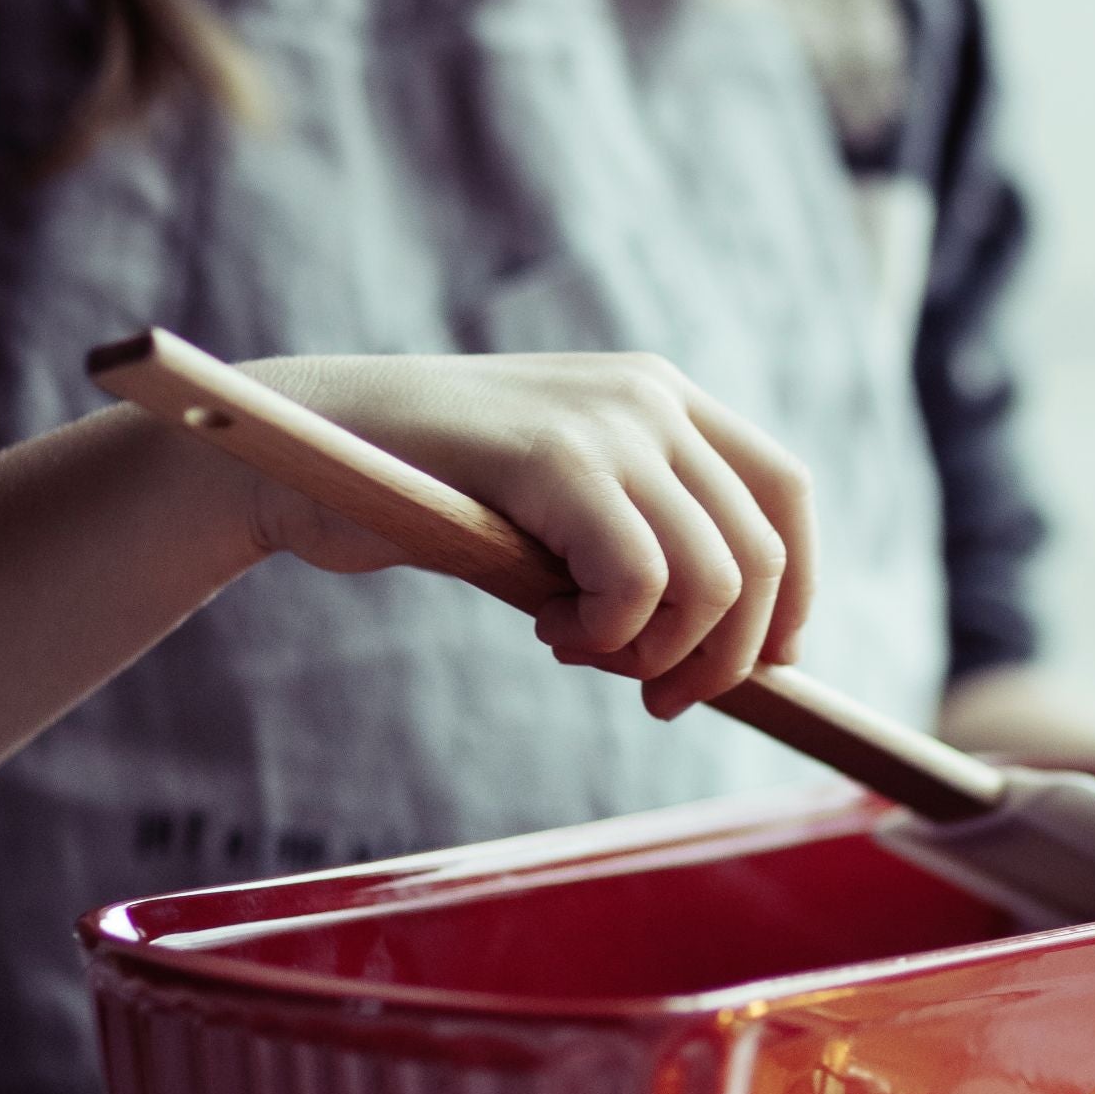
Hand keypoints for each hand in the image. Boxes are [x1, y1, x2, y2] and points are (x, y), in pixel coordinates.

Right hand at [241, 352, 815, 719]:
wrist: (301, 458)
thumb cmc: (436, 502)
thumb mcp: (569, 520)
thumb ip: (653, 556)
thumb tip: (749, 657)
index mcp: (665, 398)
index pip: (786, 497)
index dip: (792, 596)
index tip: (768, 668)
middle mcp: (652, 397)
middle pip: (759, 557)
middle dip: (722, 657)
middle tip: (655, 696)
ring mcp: (609, 420)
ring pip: (712, 583)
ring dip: (655, 653)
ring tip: (579, 648)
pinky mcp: (557, 458)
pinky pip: (642, 585)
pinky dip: (607, 636)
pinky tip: (549, 628)